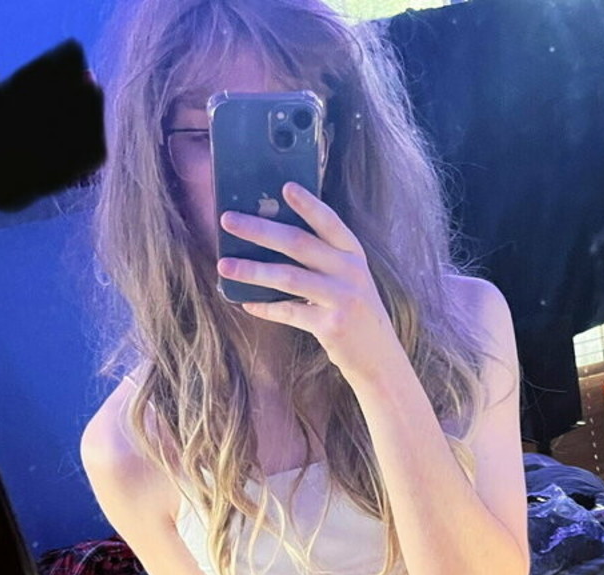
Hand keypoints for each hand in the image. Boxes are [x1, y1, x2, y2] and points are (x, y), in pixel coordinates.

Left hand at [216, 182, 400, 382]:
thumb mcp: (349, 279)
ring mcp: (342, 299)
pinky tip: (246, 304)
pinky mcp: (331, 326)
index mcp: (353, 254)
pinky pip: (289, 311)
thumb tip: (274, 238)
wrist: (379, 357)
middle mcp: (350, 272)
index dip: (307, 204)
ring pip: (288, 277)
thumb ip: (323, 259)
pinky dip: (265, 308)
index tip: (284, 187)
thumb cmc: (356, 313)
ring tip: (224, 266)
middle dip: (259, 230)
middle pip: (298, 243)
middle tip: (228, 221)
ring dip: (252, 270)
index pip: (329, 221)